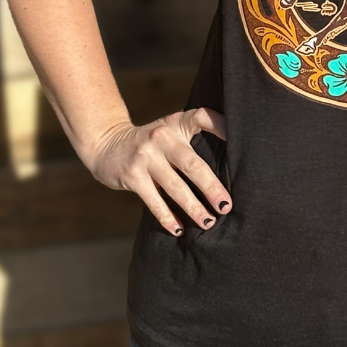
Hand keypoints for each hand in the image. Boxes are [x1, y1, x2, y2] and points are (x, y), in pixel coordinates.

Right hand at [84, 107, 229, 236]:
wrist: (106, 144)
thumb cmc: (150, 142)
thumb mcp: (170, 130)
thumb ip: (191, 140)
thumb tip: (228, 168)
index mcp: (176, 123)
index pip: (202, 117)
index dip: (221, 126)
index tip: (239, 142)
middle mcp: (162, 137)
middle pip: (192, 164)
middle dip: (212, 187)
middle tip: (226, 206)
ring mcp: (146, 157)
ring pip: (175, 187)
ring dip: (193, 207)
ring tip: (208, 222)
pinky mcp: (132, 176)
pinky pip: (154, 201)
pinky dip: (167, 217)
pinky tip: (179, 229)